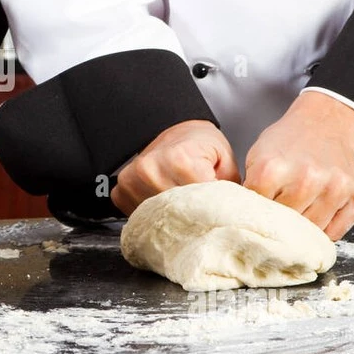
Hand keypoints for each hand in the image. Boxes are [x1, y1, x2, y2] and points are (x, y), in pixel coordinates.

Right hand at [111, 119, 239, 215]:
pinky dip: (153, 218)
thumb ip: (231, 191)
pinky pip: (139, 218)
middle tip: (203, 212)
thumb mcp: (226, 161)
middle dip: (194, 218)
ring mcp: (133, 182)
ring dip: (172, 221)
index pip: (201, 204)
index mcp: (179, 160)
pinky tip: (164, 207)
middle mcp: (151, 170)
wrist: (175, 132)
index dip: (214, 211)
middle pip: (178, 215)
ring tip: (183, 208)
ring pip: (158, 220)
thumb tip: (232, 220)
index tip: (218, 211)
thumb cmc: (199, 145)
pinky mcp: (121, 192)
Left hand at [244, 91, 353, 239]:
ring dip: (303, 230)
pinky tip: (318, 216)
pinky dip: (326, 231)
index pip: (257, 214)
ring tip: (299, 213)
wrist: (324, 123)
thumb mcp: (256, 158)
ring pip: (311, 232)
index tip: (258, 216)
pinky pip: (336, 231)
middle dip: (279, 224)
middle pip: (285, 226)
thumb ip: (250, 189)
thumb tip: (245, 223)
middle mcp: (306, 178)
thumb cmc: (288, 142)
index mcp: (273, 169)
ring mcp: (335, 187)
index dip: (256, 216)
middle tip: (279, 217)